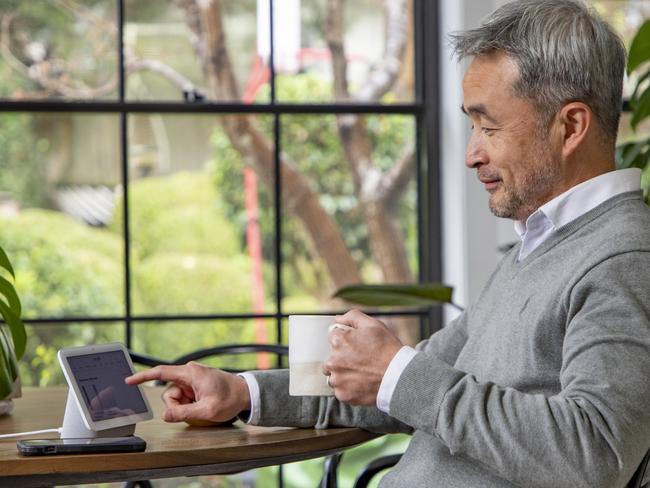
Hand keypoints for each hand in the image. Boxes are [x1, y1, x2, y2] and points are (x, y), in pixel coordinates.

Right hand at [125, 362, 250, 423]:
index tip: (129, 380)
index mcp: (190, 373)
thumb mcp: (207, 410)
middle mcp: (190, 372)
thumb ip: (184, 413)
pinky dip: (189, 404)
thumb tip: (165, 415)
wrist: (245, 394)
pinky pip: (184, 396)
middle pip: (168, 392)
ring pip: (176, 396)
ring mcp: (192, 378)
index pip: (161, 372)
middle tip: (192, 411)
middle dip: (176, 405)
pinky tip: (202, 404)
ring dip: (184, 406)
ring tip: (201, 407)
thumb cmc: (230, 399)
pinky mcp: (195, 384)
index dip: (143, 377)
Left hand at [324, 309, 402, 404]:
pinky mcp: (342, 395)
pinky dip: (349, 388)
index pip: (333, 338)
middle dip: (342, 358)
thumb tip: (338, 318)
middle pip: (331, 358)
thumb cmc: (388, 349)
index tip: (357, 346)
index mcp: (338, 341)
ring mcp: (337, 379)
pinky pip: (340, 390)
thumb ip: (352, 317)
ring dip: (343, 374)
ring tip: (362, 373)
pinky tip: (362, 383)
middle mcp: (333, 361)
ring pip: (334, 375)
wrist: (400, 377)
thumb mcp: (373, 325)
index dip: (346, 340)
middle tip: (360, 361)